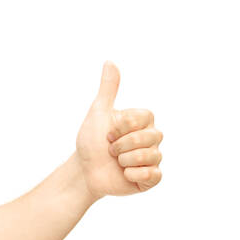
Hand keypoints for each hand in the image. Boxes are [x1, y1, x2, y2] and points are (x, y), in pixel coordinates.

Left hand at [75, 61, 162, 200]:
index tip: (108, 133)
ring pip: (148, 156)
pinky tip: (124, 174)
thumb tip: (109, 61)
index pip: (141, 119)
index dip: (119, 127)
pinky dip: (133, 175)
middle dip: (120, 145)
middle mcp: (153, 137)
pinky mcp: (152, 178)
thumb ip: (108, 89)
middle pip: (146, 138)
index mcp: (144, 121)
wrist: (85, 171)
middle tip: (111, 150)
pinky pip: (152, 175)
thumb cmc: (91, 141)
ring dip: (124, 161)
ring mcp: (154, 158)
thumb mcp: (98, 112)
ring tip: (116, 162)